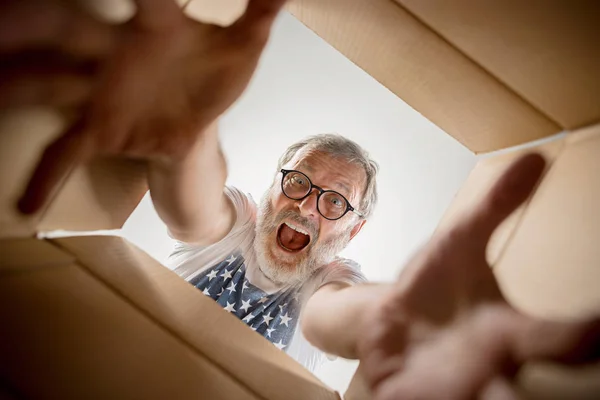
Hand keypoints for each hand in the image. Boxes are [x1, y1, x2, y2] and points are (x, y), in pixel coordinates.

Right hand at [0, 0, 285, 212]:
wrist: (199, 119)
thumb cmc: (213, 76)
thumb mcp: (241, 49)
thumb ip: (260, 15)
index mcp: (156, 27)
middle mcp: (116, 53)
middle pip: (68, 29)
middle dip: (34, 17)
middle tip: (1, 11)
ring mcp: (102, 93)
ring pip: (49, 83)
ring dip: (14, 84)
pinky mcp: (100, 131)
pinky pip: (64, 153)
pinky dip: (43, 178)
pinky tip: (22, 207)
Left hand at [358, 154, 599, 399]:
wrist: (385, 320)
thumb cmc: (435, 287)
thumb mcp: (460, 241)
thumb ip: (496, 207)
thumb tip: (534, 156)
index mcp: (509, 334)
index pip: (561, 340)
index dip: (584, 336)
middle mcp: (488, 370)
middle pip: (518, 394)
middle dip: (522, 396)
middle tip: (532, 382)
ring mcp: (449, 391)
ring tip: (474, 395)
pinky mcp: (409, 398)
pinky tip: (390, 398)